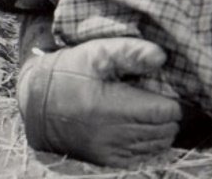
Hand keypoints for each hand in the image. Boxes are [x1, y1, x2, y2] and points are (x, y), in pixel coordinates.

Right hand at [17, 38, 182, 166]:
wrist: (38, 102)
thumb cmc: (71, 72)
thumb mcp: (97, 53)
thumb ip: (131, 52)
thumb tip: (161, 58)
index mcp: (108, 108)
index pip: (161, 113)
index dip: (173, 102)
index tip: (169, 91)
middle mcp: (108, 135)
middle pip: (163, 131)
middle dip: (170, 116)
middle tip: (163, 100)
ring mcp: (107, 150)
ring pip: (155, 145)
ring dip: (163, 130)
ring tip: (155, 112)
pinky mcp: (104, 159)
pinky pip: (141, 156)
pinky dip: (150, 143)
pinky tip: (145, 127)